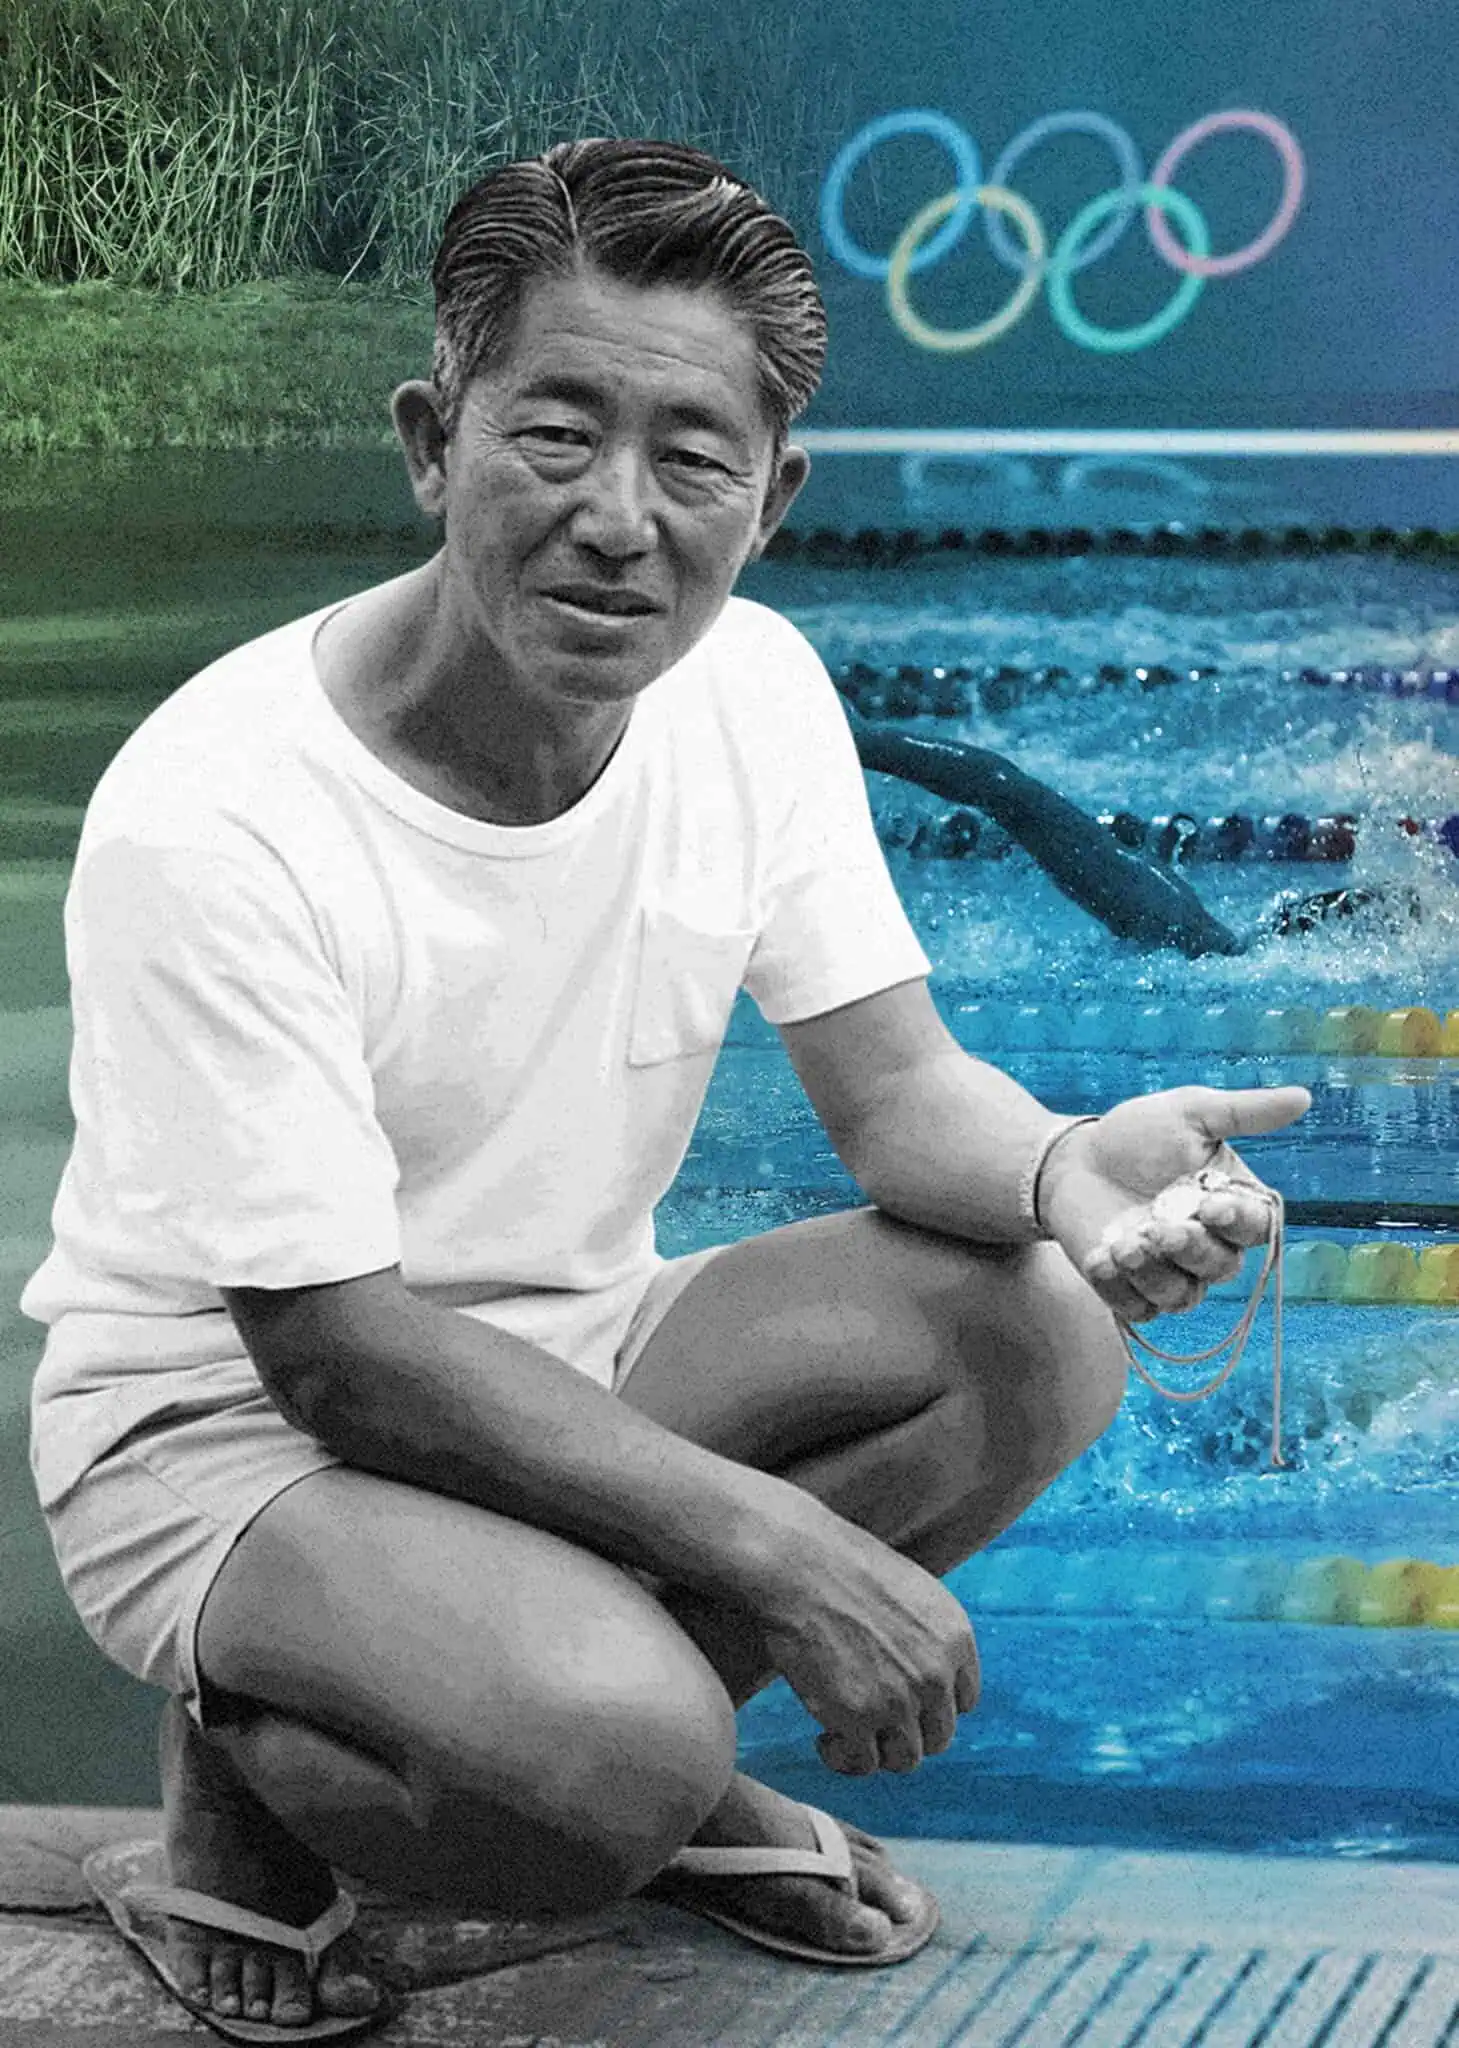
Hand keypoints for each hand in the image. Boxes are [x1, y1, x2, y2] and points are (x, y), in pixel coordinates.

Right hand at [745, 1503, 979, 1776]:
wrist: (797, 1564)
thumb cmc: (840, 1568)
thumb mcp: (909, 1592)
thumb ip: (928, 1639)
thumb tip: (925, 1682)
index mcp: (956, 1638)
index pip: (963, 1701)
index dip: (930, 1708)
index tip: (899, 1703)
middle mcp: (937, 1674)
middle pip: (938, 1736)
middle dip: (904, 1733)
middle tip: (868, 1722)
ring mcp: (900, 1700)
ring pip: (906, 1759)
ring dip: (877, 1753)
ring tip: (845, 1735)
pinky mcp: (858, 1719)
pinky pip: (863, 1764)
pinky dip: (843, 1759)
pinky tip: (824, 1740)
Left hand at [1038, 1084, 1309, 1322]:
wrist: (1075, 1159)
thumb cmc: (1139, 1135)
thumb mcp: (1190, 1113)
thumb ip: (1245, 1112)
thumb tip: (1304, 1097)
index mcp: (1232, 1206)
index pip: (1257, 1227)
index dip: (1239, 1222)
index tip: (1212, 1205)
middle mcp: (1208, 1246)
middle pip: (1222, 1268)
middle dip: (1193, 1250)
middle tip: (1160, 1228)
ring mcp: (1170, 1274)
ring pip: (1181, 1297)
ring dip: (1154, 1274)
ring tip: (1124, 1245)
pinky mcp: (1130, 1292)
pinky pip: (1137, 1310)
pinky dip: (1120, 1291)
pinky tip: (1101, 1261)